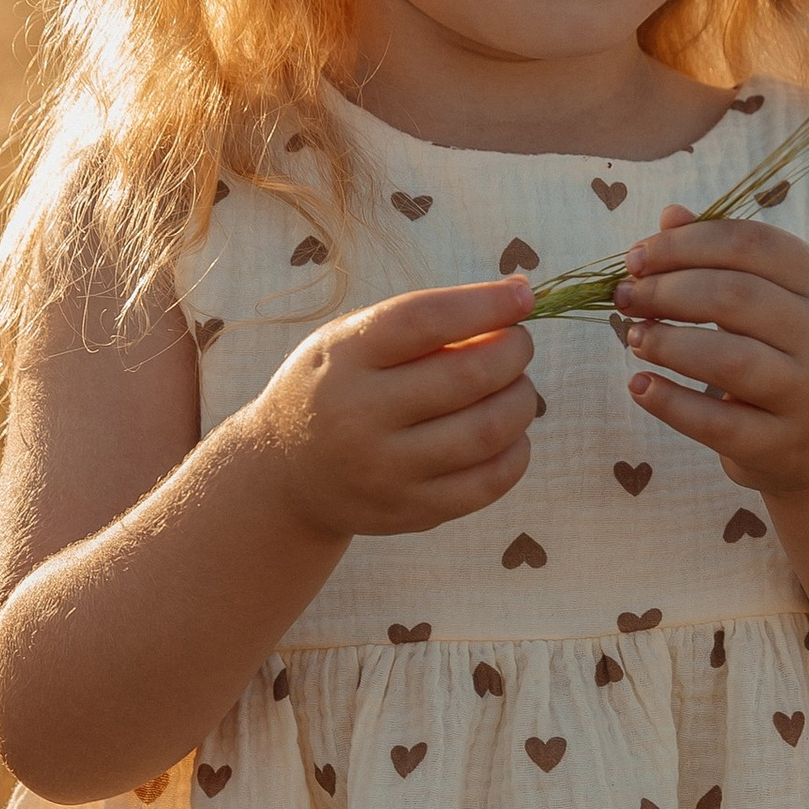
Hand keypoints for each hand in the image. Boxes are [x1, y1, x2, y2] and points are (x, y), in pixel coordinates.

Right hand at [254, 276, 536, 540]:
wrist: (286, 474)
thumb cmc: (336, 386)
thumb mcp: (351, 339)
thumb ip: (423, 322)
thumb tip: (518, 298)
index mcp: (345, 357)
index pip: (425, 321)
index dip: (484, 305)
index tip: (522, 296)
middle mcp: (360, 415)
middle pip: (468, 377)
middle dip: (514, 352)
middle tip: (518, 345)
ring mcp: (386, 471)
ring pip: (487, 431)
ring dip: (522, 400)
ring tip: (516, 387)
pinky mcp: (411, 512)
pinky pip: (488, 483)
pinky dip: (516, 451)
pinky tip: (510, 433)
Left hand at [613, 207, 808, 492]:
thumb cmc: (786, 354)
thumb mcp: (771, 300)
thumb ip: (723, 256)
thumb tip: (669, 217)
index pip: (750, 244)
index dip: (685, 244)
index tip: (636, 257)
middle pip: (735, 297)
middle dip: (667, 291)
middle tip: (626, 297)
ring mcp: (808, 395)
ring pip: (729, 359)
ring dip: (667, 342)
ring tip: (634, 336)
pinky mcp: (780, 445)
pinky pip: (715, 423)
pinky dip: (669, 402)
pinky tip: (638, 386)